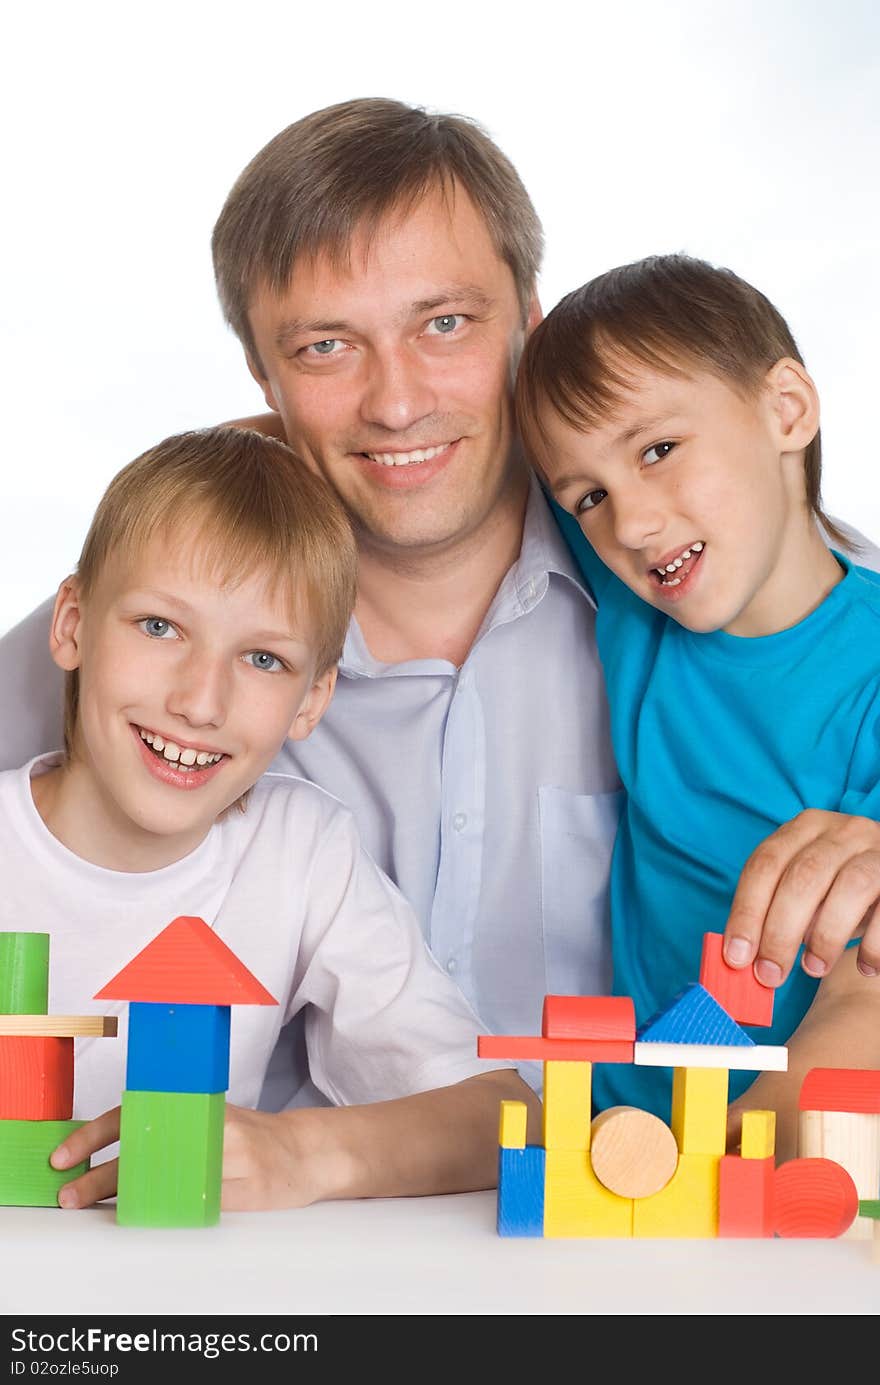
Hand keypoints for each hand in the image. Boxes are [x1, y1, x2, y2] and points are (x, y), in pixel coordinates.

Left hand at [50, 1103, 329, 1211]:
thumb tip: (112, 1153)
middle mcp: (211, 1126)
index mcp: (197, 1105)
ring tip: (100, 1210)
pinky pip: (199, 1203)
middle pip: (144, 1151)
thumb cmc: (253, 1136)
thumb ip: (171, 1130)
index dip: (94, 1135)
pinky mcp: (250, 1188)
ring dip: (126, 1198)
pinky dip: (170, 1211)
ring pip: (166, 1180)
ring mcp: (233, 1157)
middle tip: (70, 1196)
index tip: (64, 1157)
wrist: (307, 1151)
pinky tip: (151, 1216)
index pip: (135, 1114)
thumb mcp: (209, 1120)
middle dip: (99, 1177)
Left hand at [723, 809, 879, 986]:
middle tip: (770, 974)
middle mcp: (841, 831)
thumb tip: (745, 958)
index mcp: (803, 828)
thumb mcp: (805, 890)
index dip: (747, 912)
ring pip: (850, 888)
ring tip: (813, 969)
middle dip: (780, 932)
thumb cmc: (838, 889)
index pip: (765, 864)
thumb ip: (774, 912)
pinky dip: (874, 945)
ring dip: (826, 936)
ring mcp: (877, 850)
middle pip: (802, 877)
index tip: (736, 957)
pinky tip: (865, 967)